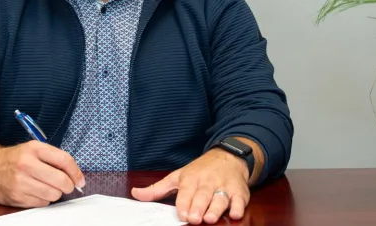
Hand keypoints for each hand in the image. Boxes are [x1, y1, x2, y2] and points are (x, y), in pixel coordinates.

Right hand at [0, 140, 85, 207]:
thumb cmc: (15, 159)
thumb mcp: (34, 149)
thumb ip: (55, 159)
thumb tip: (77, 177)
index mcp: (34, 149)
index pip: (64, 160)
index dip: (76, 172)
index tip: (80, 180)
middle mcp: (26, 164)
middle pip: (61, 181)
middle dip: (67, 185)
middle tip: (64, 185)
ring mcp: (20, 182)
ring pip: (53, 195)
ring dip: (54, 193)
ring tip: (45, 186)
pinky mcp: (16, 197)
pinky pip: (42, 203)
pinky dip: (42, 199)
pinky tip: (35, 191)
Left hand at [131, 149, 250, 223]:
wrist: (229, 156)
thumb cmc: (200, 170)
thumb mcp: (178, 176)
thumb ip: (157, 189)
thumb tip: (135, 194)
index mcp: (191, 179)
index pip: (186, 192)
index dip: (183, 203)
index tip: (181, 214)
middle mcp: (208, 182)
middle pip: (203, 195)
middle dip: (198, 207)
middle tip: (194, 219)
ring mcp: (224, 186)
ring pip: (221, 198)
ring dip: (216, 208)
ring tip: (210, 218)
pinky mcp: (239, 191)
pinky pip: (240, 199)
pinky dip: (239, 206)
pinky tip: (236, 213)